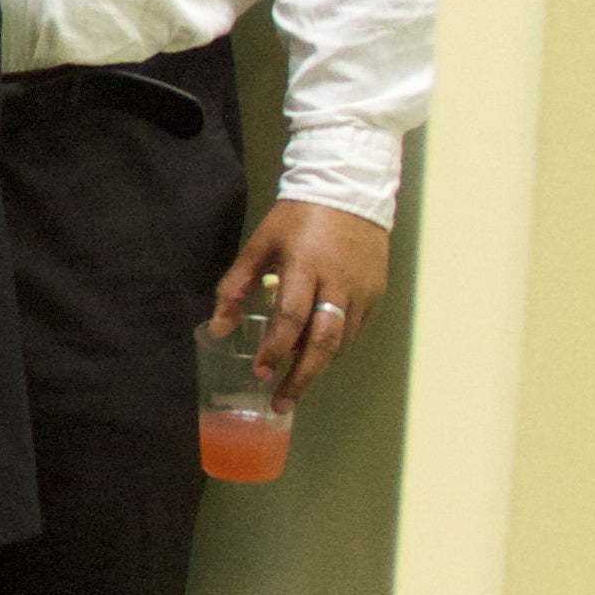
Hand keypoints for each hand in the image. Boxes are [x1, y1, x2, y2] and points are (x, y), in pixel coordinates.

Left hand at [214, 198, 392, 403]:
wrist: (351, 191)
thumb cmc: (298, 218)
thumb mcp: (260, 243)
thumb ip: (237, 284)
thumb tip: (219, 328)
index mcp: (306, 266)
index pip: (291, 317)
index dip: (275, 348)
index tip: (260, 372)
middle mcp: (339, 283)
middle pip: (324, 341)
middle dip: (302, 377)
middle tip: (281, 403)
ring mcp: (362, 290)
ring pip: (341, 341)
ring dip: (317, 365)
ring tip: (292, 385)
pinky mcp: (376, 293)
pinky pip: (354, 330)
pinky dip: (333, 346)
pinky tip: (314, 355)